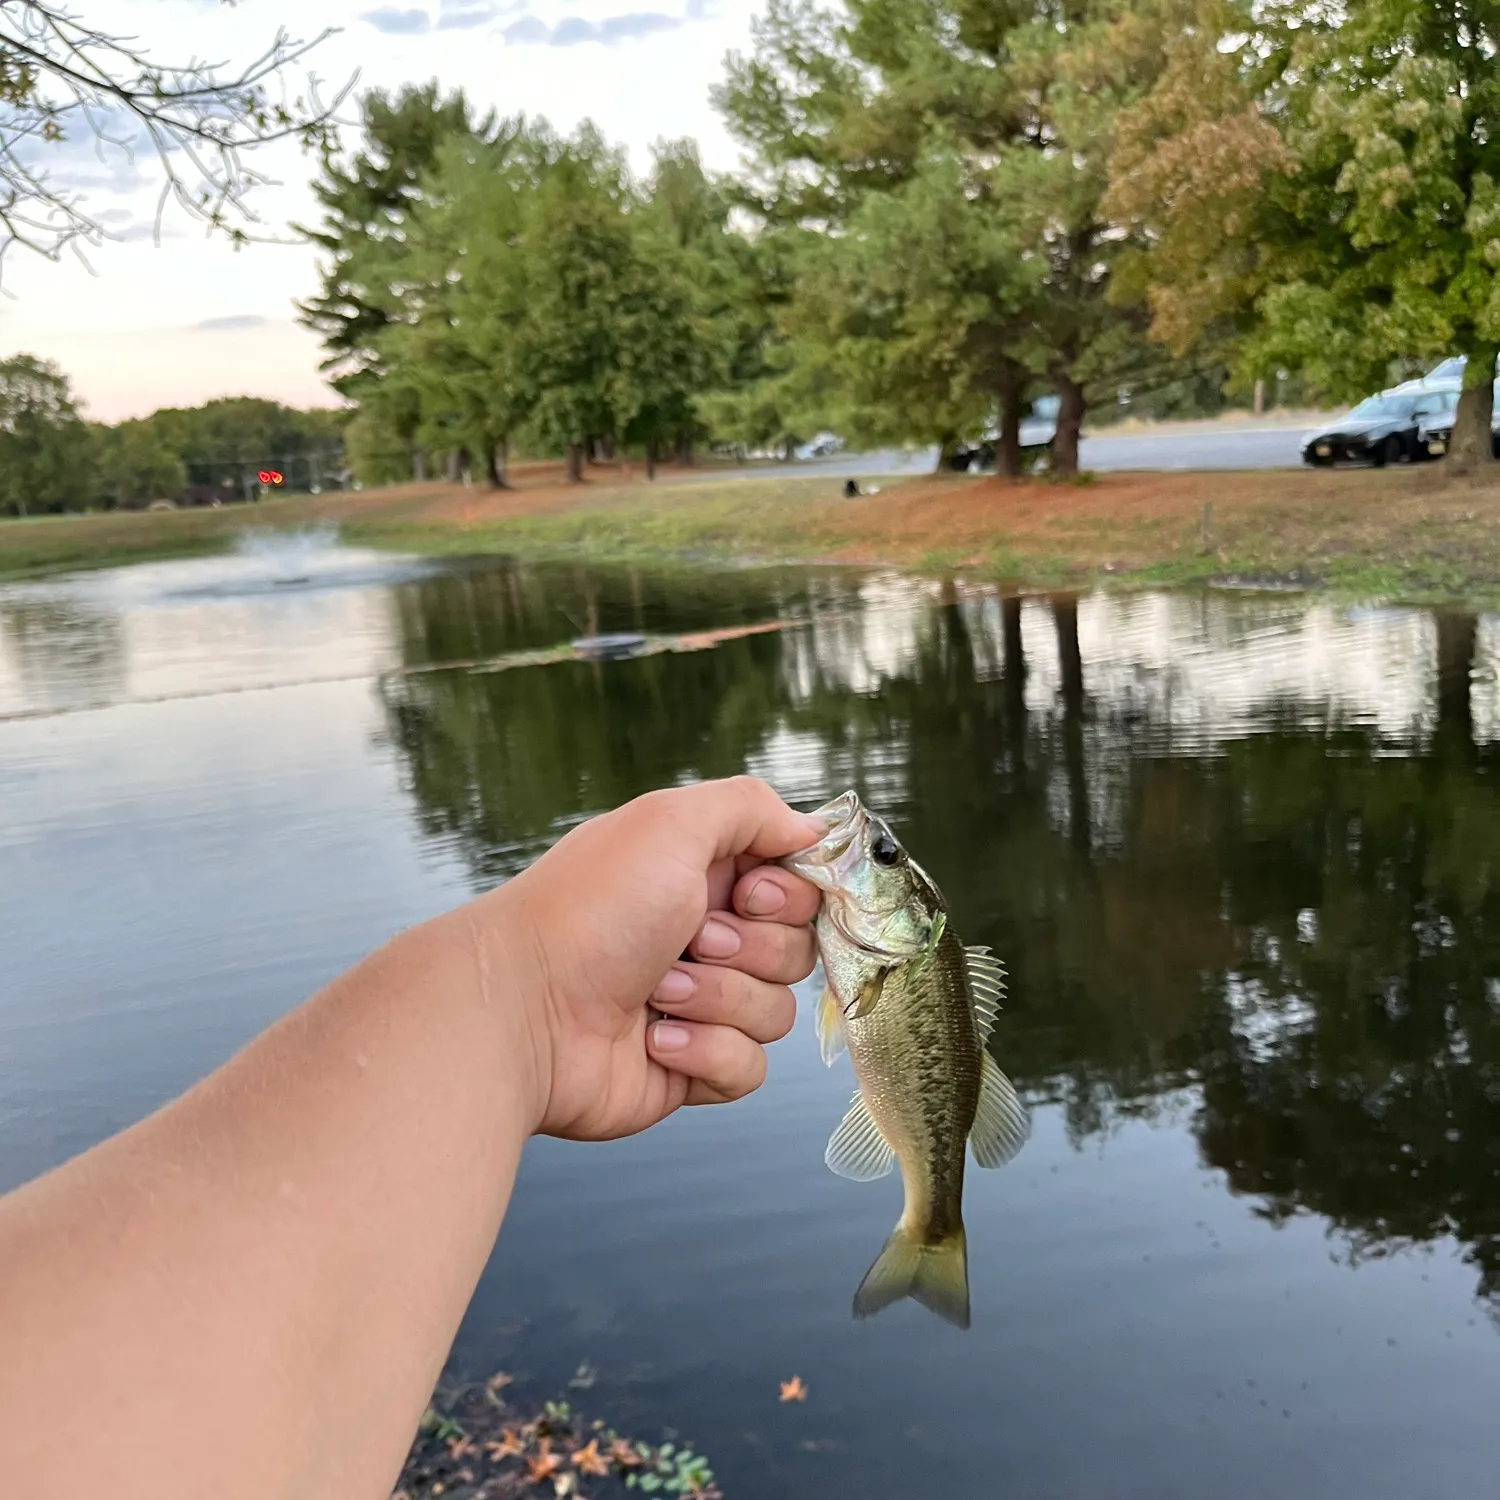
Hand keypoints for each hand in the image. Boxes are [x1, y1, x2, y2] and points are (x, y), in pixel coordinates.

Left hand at [475, 776, 822, 1139]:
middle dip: (749, 950)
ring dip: (717, 999)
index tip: (747, 895)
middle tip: (690, 941)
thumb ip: (750, 808)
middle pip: (796, 950)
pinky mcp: (690, 1067)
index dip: (787, 895)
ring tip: (656, 992)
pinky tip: (653, 1039)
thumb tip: (810, 829)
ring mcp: (698, 1004)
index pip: (797, 885)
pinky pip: (748, 1067)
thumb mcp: (668, 824)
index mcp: (702, 874)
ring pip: (776, 1012)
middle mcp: (704, 935)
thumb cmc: (587, 912)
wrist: (520, 1013)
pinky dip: (706, 1052)